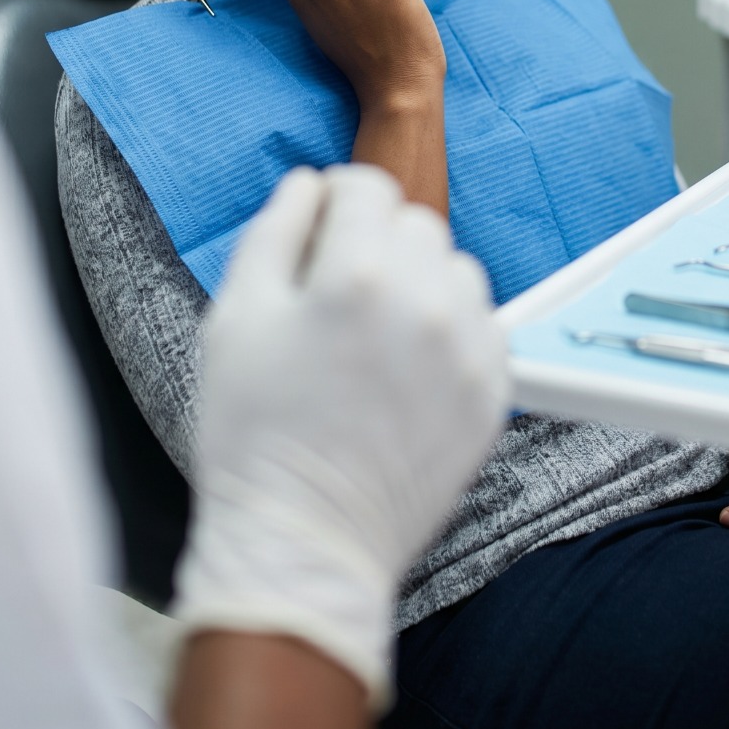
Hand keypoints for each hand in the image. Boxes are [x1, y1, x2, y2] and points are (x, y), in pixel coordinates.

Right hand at [174, 164, 507, 709]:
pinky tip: (409, 368)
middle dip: (377, 241)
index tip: (321, 231)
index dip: (336, 201)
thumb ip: (274, 233)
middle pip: (414, 224)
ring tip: (377, 334)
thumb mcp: (234, 319)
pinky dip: (452, 330)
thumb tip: (308, 185)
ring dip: (422, 281)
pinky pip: (484, 324)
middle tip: (340, 293)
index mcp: (357, 274)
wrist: (304, 543)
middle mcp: (426, 300)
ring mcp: (468, 348)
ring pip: (457, 270)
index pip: (367, 186)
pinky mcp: (494, 391)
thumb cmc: (253, 434)